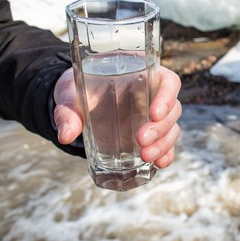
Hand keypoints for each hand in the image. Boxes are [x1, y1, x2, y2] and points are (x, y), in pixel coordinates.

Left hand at [53, 66, 181, 168]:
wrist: (76, 102)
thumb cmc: (78, 90)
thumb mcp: (70, 95)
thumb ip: (68, 112)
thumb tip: (66, 135)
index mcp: (143, 76)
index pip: (169, 82)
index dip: (167, 97)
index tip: (154, 113)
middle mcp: (154, 95)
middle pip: (173, 109)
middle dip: (160, 128)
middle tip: (141, 140)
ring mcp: (154, 117)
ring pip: (172, 128)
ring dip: (163, 143)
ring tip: (145, 156)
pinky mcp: (152, 134)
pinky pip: (167, 144)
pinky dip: (166, 154)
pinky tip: (159, 163)